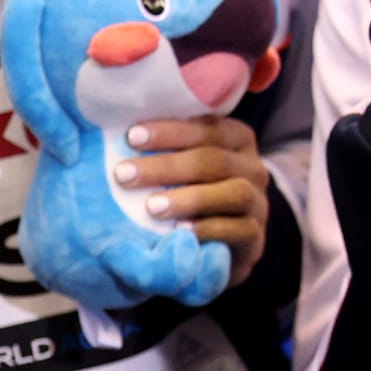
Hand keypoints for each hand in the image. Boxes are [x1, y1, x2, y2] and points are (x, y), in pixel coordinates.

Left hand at [114, 116, 270, 287]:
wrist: (220, 242)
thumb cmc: (190, 191)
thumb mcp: (180, 164)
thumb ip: (162, 147)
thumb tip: (112, 130)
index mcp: (235, 138)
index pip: (206, 127)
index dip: (170, 130)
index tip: (131, 137)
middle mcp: (252, 167)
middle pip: (213, 160)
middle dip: (166, 166)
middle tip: (124, 175)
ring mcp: (259, 202)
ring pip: (233, 193)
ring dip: (189, 198)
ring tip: (152, 207)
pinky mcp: (256, 236)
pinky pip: (240, 230)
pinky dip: (209, 229)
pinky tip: (180, 231)